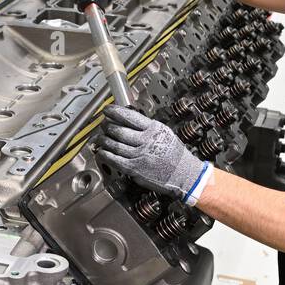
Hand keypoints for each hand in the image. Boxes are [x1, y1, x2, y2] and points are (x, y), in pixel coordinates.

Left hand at [97, 105, 211, 204]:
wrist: (185, 174)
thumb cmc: (176, 155)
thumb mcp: (165, 133)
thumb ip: (147, 127)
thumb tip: (129, 120)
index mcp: (154, 129)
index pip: (129, 116)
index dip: (114, 111)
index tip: (107, 110)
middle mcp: (146, 140)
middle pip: (118, 129)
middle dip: (107, 126)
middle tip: (103, 125)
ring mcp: (139, 155)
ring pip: (113, 144)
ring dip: (103, 140)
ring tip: (100, 137)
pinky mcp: (134, 168)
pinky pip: (114, 160)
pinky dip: (105, 154)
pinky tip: (101, 152)